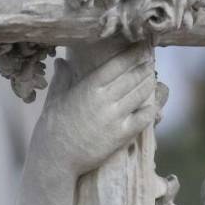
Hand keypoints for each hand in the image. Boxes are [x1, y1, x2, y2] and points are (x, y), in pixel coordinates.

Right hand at [31, 46, 163, 177]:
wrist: (55, 158)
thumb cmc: (51, 128)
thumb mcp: (54, 99)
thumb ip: (62, 79)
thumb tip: (62, 61)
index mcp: (89, 87)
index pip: (117, 64)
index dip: (133, 54)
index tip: (142, 46)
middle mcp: (105, 100)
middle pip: (133, 77)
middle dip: (144, 67)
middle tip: (150, 61)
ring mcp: (115, 118)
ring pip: (140, 94)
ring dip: (149, 84)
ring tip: (152, 78)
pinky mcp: (121, 136)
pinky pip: (143, 119)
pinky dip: (150, 109)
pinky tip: (153, 105)